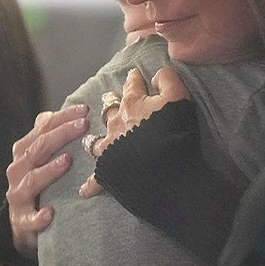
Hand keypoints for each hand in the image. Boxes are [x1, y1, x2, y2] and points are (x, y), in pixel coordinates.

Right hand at [5, 104, 88, 255]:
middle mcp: (18, 170)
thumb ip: (51, 135)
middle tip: (84, 126)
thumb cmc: (40, 182)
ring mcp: (18, 196)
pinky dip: (38, 217)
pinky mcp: (22, 221)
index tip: (85, 110)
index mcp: (24, 151)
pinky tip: (50, 213)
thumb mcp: (43, 157)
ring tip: (67, 161)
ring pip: (31, 180)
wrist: (23, 223)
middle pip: (37, 149)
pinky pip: (29, 219)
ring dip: (49, 170)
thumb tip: (71, 110)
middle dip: (61, 135)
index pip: (42, 128)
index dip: (63, 118)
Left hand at [79, 67, 190, 196]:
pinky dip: (90, 184)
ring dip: (98, 138)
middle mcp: (116, 123)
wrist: (165, 171)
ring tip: (97, 140)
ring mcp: (109, 147)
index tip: (134, 75)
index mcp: (133, 104)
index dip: (134, 78)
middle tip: (113, 102)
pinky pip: (96, 178)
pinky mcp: (108, 171)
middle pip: (111, 109)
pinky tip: (85, 190)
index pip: (132, 85)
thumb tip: (155, 76)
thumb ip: (167, 79)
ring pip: (97, 139)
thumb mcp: (179, 97)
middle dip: (112, 104)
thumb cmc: (174, 133)